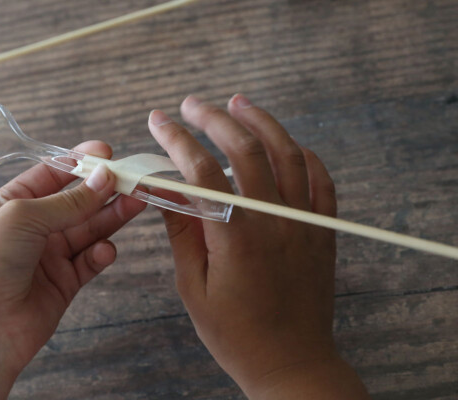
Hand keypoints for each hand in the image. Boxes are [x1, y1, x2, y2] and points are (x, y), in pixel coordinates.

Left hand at [0, 141, 145, 399]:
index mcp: (13, 204)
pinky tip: (105, 250)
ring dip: (113, 216)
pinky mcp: (65, 283)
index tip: (108, 152)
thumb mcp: (23, 218)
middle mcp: (33, 228)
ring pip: (90, 229)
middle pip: (77, 202)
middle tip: (134, 179)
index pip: (52, 175)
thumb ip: (69, 201)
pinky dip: (101, 253)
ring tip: (137, 202)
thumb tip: (105, 177)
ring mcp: (50, 255)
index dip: (80, 162)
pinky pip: (90, 261)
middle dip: (105, 189)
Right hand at [148, 95, 369, 398]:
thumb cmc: (236, 333)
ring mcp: (303, 222)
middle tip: (191, 105)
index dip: (176, 140)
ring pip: (287, 153)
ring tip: (238, 103)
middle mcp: (273, 220)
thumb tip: (163, 191)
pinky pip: (321, 179)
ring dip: (261, 122)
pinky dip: (304, 154)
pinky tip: (286, 143)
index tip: (158, 122)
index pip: (201, 171)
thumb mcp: (194, 287)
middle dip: (214, 118)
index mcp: (235, 235)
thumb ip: (182, 233)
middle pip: (244, 149)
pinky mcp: (321, 231)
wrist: (291, 363)